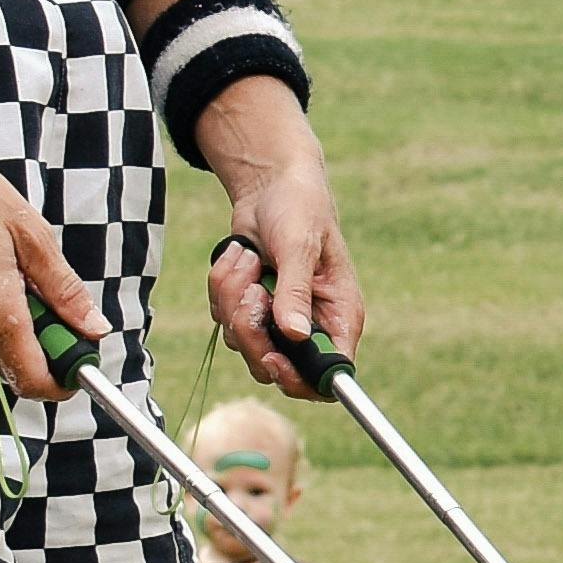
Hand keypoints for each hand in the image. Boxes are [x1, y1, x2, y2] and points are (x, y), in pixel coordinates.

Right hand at [0, 127, 102, 400]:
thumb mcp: (32, 236)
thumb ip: (65, 290)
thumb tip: (96, 329)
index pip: (33, 380)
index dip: (64, 380)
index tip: (83, 359)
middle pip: (17, 367)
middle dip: (47, 348)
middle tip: (58, 303)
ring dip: (21, 330)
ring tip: (21, 276)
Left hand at [202, 100, 360, 393]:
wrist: (269, 184)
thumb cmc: (299, 208)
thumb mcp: (299, 246)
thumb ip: (296, 293)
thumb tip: (295, 336)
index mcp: (339, 315)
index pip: (330, 374)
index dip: (300, 378)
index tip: (272, 357)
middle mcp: (312, 324)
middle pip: (276, 367)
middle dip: (251, 329)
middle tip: (251, 290)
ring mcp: (278, 319)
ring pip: (243, 343)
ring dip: (234, 299)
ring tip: (248, 260)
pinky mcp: (252, 308)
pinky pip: (225, 320)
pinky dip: (222, 287)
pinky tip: (240, 257)